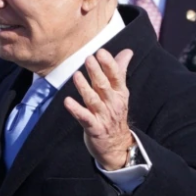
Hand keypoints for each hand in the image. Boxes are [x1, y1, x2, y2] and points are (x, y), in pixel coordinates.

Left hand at [66, 48, 135, 169]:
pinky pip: (84, 118)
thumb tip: (127, 51)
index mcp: (120, 93)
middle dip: (96, 72)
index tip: (101, 52)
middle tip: (88, 58)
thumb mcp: (120, 91)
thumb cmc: (114, 112)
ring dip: (85, 88)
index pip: (116, 76)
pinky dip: (76, 110)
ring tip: (76, 75)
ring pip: (93, 100)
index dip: (109, 65)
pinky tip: (67, 101)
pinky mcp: (94, 128)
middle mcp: (112, 103)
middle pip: (104, 86)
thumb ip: (120, 70)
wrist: (117, 145)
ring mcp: (103, 116)